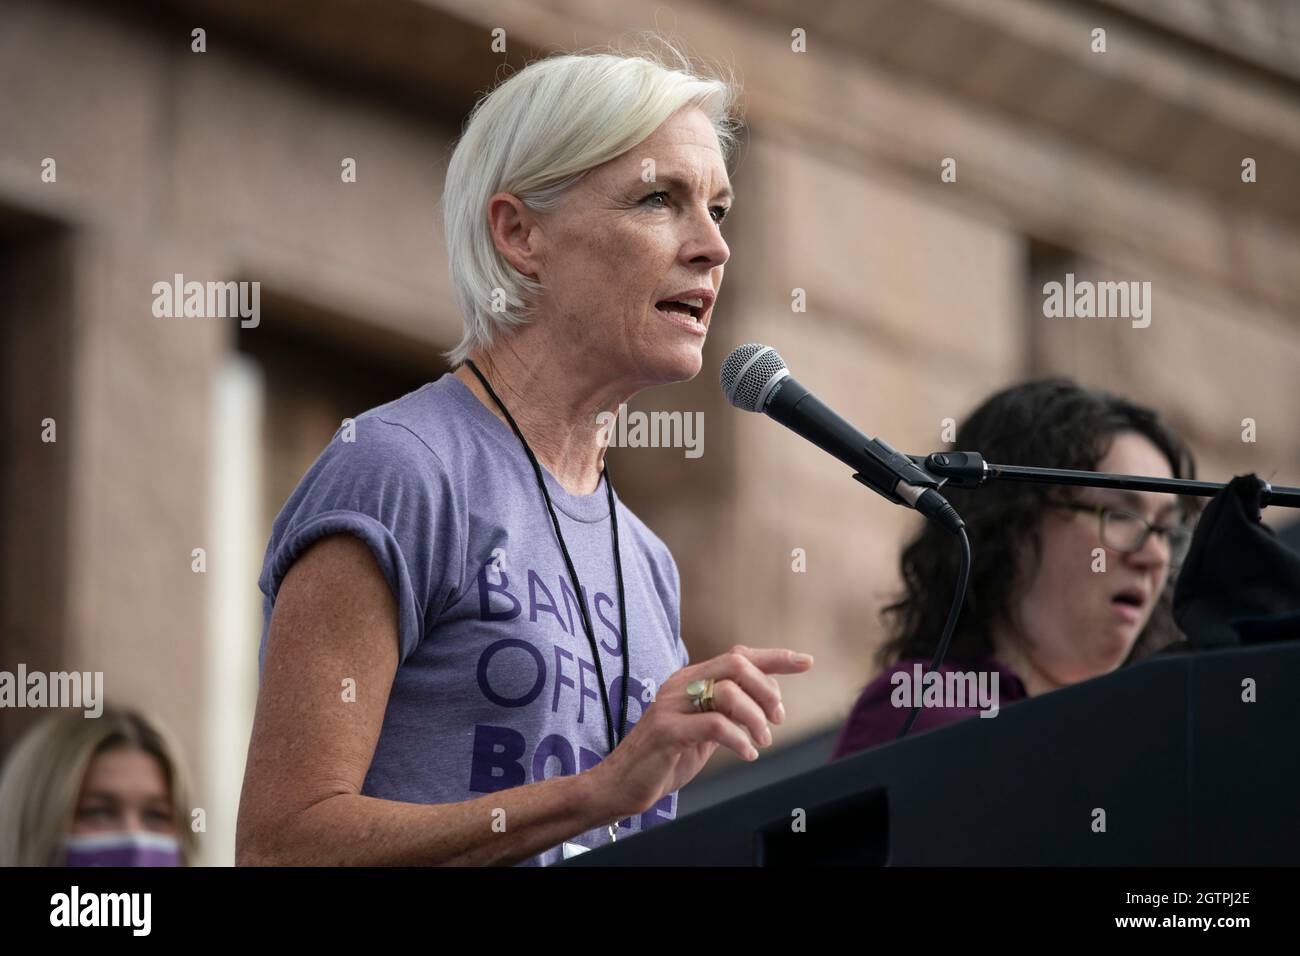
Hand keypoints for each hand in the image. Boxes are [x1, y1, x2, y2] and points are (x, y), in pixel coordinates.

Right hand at [586, 644, 813, 818]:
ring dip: (756, 719)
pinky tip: (747, 753)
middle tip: (777, 720)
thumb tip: (768, 698)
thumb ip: (727, 708)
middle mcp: (680, 684)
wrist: (621, 784)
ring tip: (761, 742)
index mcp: (690, 679)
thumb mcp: (703, 727)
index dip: (775, 658)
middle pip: (737, 664)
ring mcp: (671, 705)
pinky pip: (715, 724)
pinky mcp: (667, 731)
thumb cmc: (666, 757)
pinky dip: (739, 739)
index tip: (806, 662)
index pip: (738, 655)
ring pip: (729, 692)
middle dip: (767, 690)